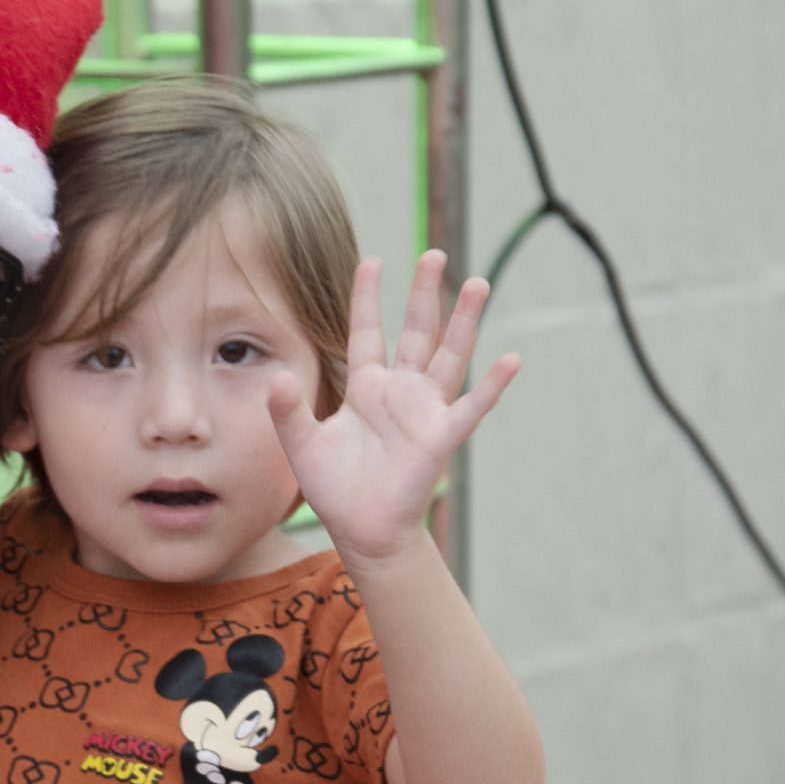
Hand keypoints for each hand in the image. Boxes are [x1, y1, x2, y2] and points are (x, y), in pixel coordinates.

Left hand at [266, 252, 518, 565]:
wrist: (361, 530)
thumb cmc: (334, 486)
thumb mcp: (301, 443)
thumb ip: (287, 409)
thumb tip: (273, 376)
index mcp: (365, 387)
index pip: (367, 331)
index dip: (368, 298)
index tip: (372, 260)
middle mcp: (398, 391)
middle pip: (415, 331)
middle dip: (424, 293)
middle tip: (433, 253)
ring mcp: (423, 411)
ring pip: (448, 355)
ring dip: (463, 321)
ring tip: (477, 283)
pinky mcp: (440, 437)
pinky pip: (471, 407)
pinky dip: (491, 385)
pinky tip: (511, 359)